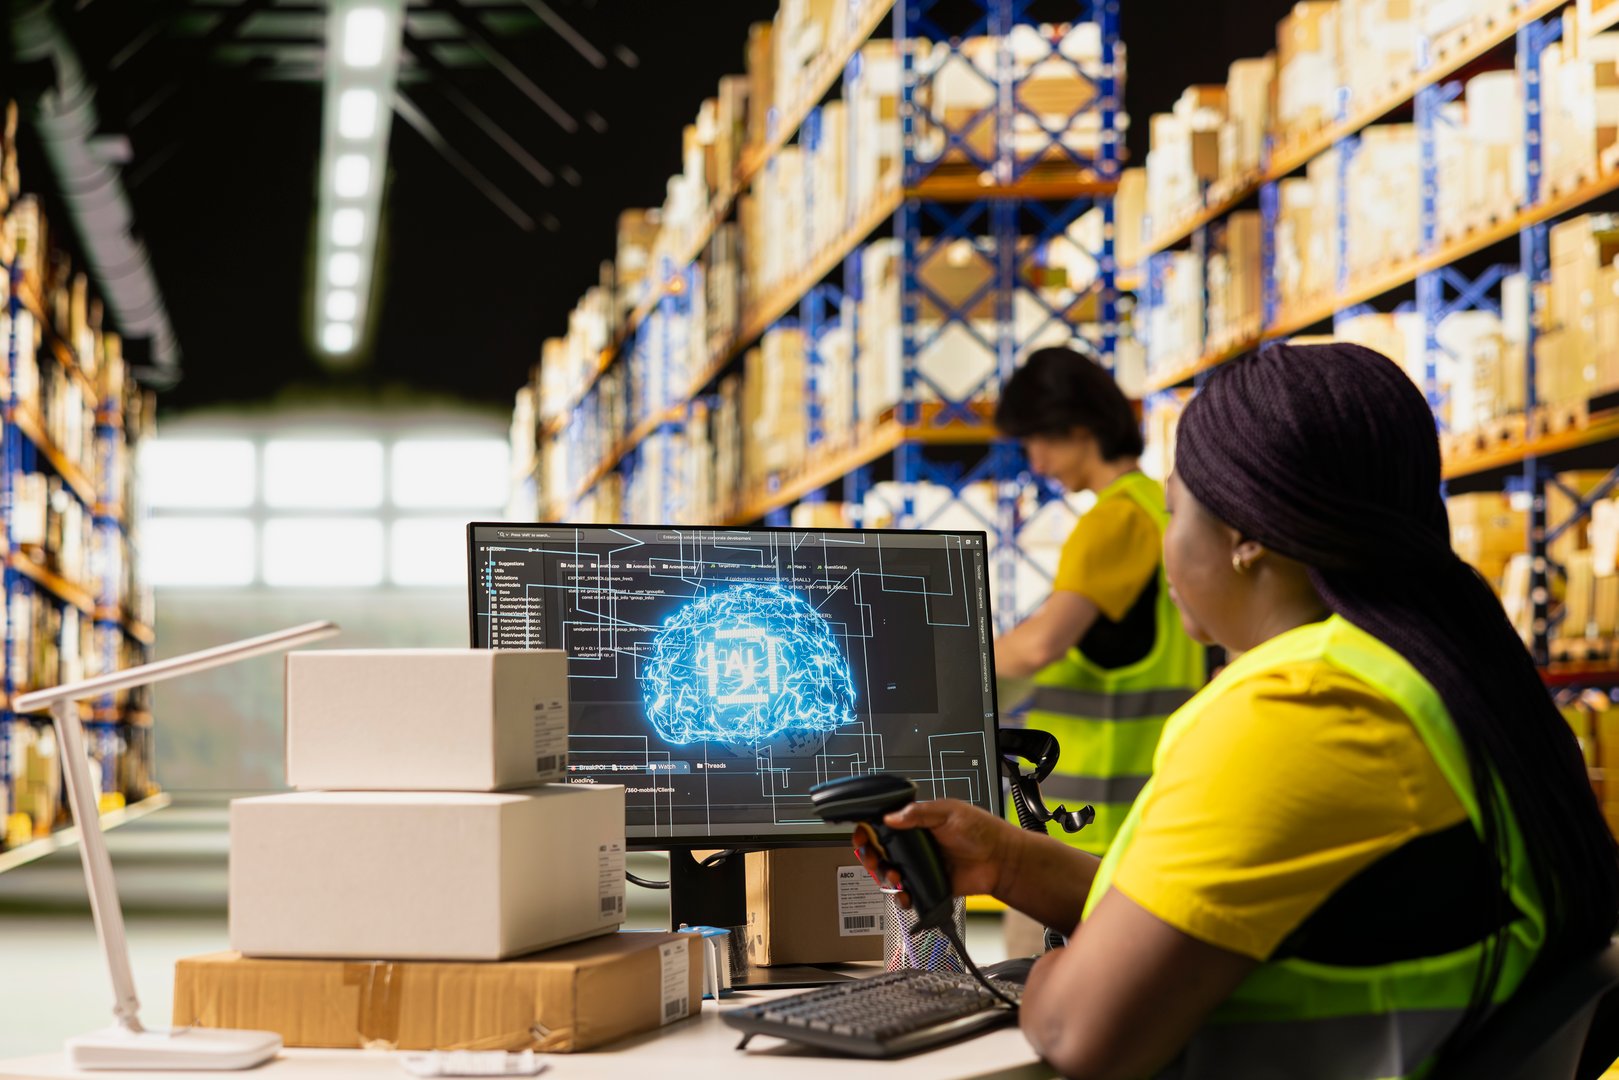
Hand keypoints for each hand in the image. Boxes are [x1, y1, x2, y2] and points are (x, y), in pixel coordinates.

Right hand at [850, 798, 1021, 907]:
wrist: (1000, 860)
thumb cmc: (980, 830)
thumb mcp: (948, 812)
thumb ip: (918, 813)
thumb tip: (890, 817)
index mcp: (915, 823)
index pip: (882, 825)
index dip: (868, 830)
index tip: (862, 835)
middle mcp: (914, 845)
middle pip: (879, 851)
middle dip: (870, 856)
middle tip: (874, 859)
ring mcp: (919, 866)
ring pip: (889, 874)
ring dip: (885, 876)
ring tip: (895, 876)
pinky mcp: (927, 886)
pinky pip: (906, 894)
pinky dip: (901, 897)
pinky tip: (905, 894)